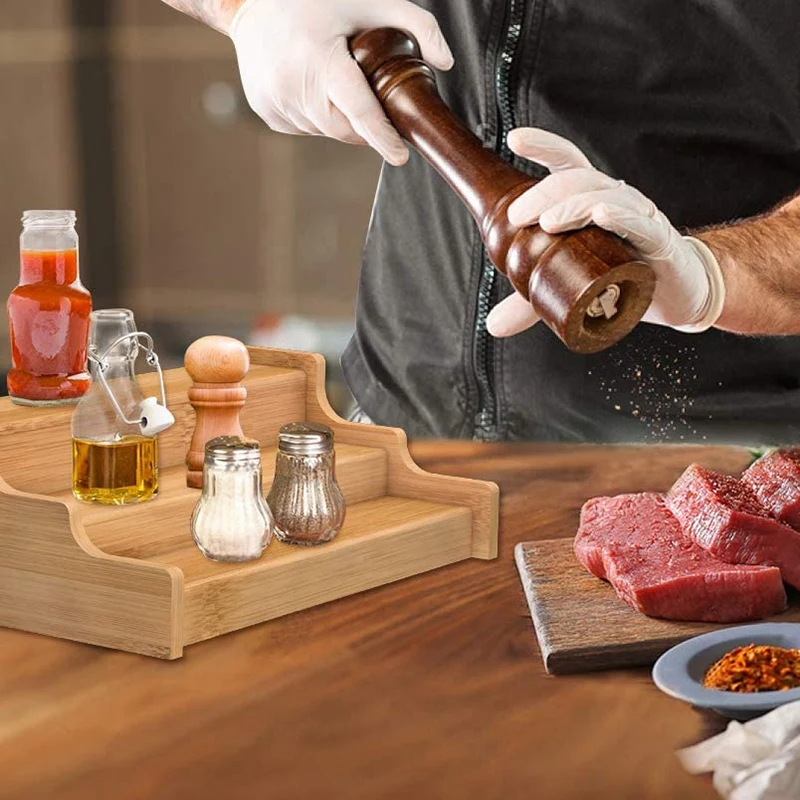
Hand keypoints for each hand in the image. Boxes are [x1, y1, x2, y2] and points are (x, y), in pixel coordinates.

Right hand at [229, 0, 453, 164]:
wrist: (251, 4)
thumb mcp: (368, 1)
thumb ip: (415, 24)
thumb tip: (445, 62)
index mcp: (318, 57)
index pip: (358, 110)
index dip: (382, 136)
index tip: (399, 156)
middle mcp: (292, 84)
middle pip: (344, 128)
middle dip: (364, 125)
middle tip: (372, 102)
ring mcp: (275, 101)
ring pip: (325, 131)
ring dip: (339, 119)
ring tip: (334, 83)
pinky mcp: (267, 112)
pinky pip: (305, 128)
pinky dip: (317, 117)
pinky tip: (313, 88)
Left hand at [485, 128, 724, 337]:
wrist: (677, 295)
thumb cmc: (622, 276)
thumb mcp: (568, 287)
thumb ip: (531, 302)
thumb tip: (494, 324)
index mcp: (591, 201)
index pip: (567, 164)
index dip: (544, 147)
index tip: (514, 138)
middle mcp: (615, 200)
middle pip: (579, 180)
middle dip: (545, 193)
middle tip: (517, 216)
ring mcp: (638, 218)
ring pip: (606, 197)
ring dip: (574, 205)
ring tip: (548, 222)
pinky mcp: (659, 242)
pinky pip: (640, 224)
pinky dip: (621, 217)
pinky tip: (602, 216)